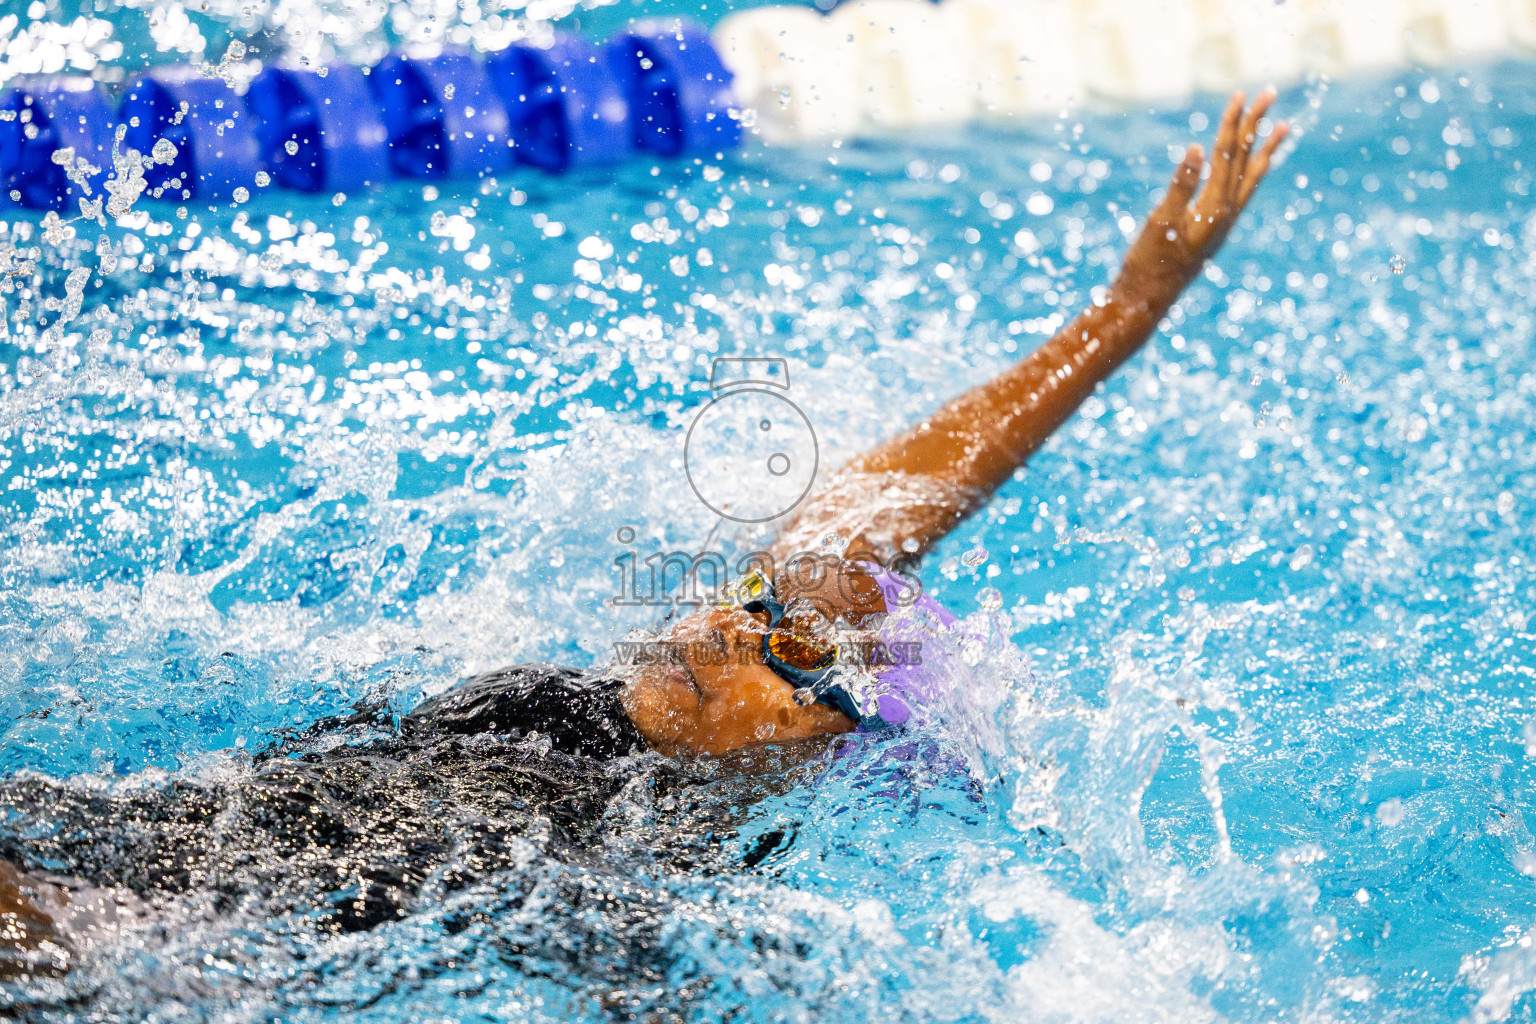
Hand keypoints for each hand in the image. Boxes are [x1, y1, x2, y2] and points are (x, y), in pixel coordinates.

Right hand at [1118, 89, 1289, 304]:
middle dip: (1256, 125)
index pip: (1227, 154)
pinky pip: (1243, 192)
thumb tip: (1199, 149)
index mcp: (1214, 208)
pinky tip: (1253, 165)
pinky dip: (1251, 172)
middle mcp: (1227, 213)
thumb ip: (1181, 185)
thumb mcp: (1160, 221)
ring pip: (1251, 176)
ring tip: (1282, 127)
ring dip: (1264, 149)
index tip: (1241, 94)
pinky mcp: (1216, 229)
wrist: (1146, 300)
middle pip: (1245, 159)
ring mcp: (1224, 222)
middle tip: (1269, 93)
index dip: (1233, 122)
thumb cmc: (1148, 262)